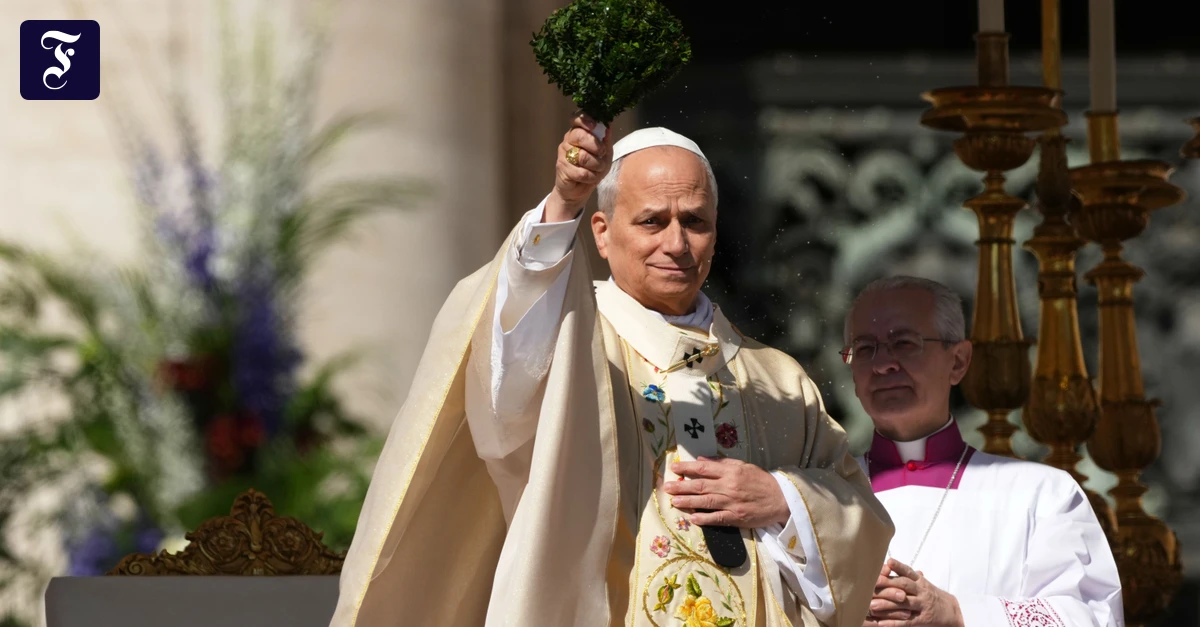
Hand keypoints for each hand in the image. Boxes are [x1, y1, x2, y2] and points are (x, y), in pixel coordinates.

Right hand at [545, 113, 612, 222]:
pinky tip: (590, 177)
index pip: (576, 118)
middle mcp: (568, 141)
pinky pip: (582, 172)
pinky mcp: (562, 169)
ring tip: (598, 168)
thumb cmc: (592, 168)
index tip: (594, 126)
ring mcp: (563, 154)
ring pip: (582, 156)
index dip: (584, 120)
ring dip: (596, 165)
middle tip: (602, 153)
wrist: (579, 189)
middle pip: (579, 135)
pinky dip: (591, 177)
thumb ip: (606, 140)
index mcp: (577, 132)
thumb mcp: (605, 154)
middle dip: (595, 145)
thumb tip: (608, 124)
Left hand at [664, 456, 788, 528]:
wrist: (781, 499)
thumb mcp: (743, 466)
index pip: (704, 469)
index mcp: (731, 472)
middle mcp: (729, 486)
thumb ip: (721, 463)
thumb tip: (701, 460)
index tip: (674, 469)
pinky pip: (717, 518)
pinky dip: (704, 518)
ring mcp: (732, 503)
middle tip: (666, 487)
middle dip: (681, 486)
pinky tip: (692, 518)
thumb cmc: (761, 481)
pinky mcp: (736, 517)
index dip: (687, 468)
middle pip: (700, 486)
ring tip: (673, 501)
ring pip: (705, 502)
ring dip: (687, 502)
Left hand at [864, 559, 962, 626]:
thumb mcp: (922, 583)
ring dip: (887, 604)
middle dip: (888, 583)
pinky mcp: (922, 620)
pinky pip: (907, 622)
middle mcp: (921, 592)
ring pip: (903, 604)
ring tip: (871, 604)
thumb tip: (890, 563)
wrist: (951, 612)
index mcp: (920, 581)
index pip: (908, 572)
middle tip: (872, 583)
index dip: (899, 566)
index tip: (888, 562)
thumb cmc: (931, 595)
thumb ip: (908, 575)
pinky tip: (881, 623)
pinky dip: (894, 623)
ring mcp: (922, 606)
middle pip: (904, 585)